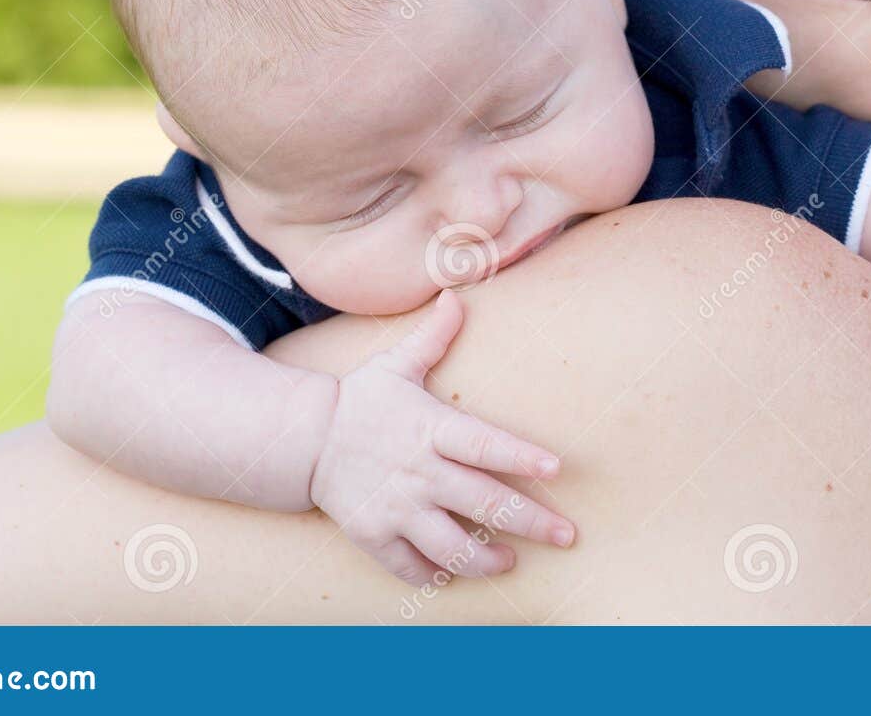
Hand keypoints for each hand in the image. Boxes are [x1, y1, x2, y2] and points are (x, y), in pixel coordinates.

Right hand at [310, 290, 575, 584]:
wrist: (303, 439)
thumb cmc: (362, 400)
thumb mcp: (395, 364)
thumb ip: (432, 336)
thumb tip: (456, 294)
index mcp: (429, 428)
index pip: (483, 444)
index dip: (520, 456)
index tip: (556, 467)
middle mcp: (417, 471)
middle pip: (483, 502)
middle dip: (531, 522)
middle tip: (567, 535)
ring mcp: (394, 507)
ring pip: (450, 546)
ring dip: (487, 560)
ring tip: (511, 562)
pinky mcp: (372, 535)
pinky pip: (409, 567)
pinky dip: (434, 576)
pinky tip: (456, 574)